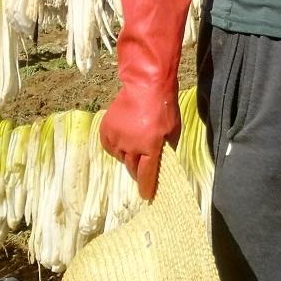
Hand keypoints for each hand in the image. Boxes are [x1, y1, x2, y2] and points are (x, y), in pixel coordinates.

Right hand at [99, 85, 179, 200]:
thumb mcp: (173, 129)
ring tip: (134, 149)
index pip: (146, 175)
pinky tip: (122, 143)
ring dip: (128, 158)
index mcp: (149, 147)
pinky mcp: (107, 129)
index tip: (146, 196)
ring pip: (120, 158)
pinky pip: (110, 147)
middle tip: (142, 169)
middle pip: (132, 168)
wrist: (145, 84)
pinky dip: (116, 148)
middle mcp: (131, 146)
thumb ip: (168, 147)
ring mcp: (117, 137)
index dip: (146, 187)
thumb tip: (164, 159)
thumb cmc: (164, 106)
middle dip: (138, 171)